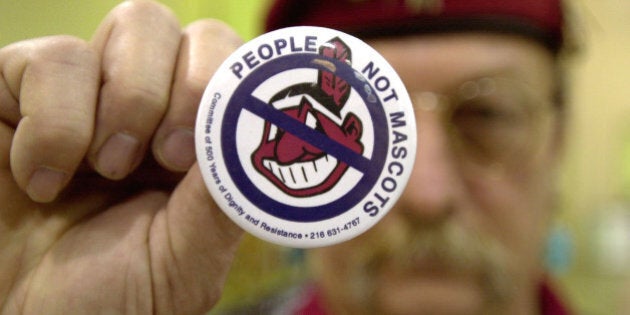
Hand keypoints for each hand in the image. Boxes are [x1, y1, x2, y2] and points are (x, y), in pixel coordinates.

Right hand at [0, 1, 242, 313]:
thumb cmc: (109, 297)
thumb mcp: (184, 261)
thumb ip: (223, 203)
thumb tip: (255, 140)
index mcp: (200, 140)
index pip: (237, 67)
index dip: (233, 86)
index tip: (204, 150)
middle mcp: (153, 103)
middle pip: (201, 33)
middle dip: (188, 91)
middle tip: (166, 158)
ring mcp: (91, 89)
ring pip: (138, 24)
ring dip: (128, 104)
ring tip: (103, 171)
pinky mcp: (20, 88)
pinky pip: (52, 59)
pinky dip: (53, 125)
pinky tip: (43, 179)